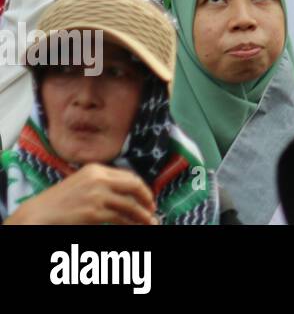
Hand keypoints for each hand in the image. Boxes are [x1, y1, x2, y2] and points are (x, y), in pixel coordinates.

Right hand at [6, 164, 156, 225]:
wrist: (38, 214)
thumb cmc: (59, 202)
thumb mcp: (82, 184)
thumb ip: (102, 183)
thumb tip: (127, 192)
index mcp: (96, 169)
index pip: (128, 176)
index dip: (141, 187)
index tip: (147, 197)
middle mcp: (98, 179)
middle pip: (134, 186)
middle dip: (146, 198)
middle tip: (152, 209)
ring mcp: (97, 195)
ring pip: (129, 204)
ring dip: (142, 215)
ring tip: (149, 222)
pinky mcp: (94, 212)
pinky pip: (120, 218)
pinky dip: (131, 223)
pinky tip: (135, 227)